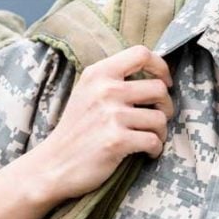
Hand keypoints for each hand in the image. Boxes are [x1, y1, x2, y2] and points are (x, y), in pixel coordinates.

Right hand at [26, 45, 173, 202]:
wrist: (53, 164)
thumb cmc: (76, 129)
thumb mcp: (87, 92)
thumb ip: (114, 79)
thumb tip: (155, 73)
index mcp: (99, 73)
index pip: (141, 54)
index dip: (161, 67)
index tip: (165, 82)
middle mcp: (105, 90)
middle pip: (158, 88)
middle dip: (166, 106)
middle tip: (158, 118)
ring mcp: (111, 115)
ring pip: (160, 118)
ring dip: (161, 132)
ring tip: (150, 138)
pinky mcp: (116, 141)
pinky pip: (154, 141)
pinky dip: (155, 149)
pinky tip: (146, 152)